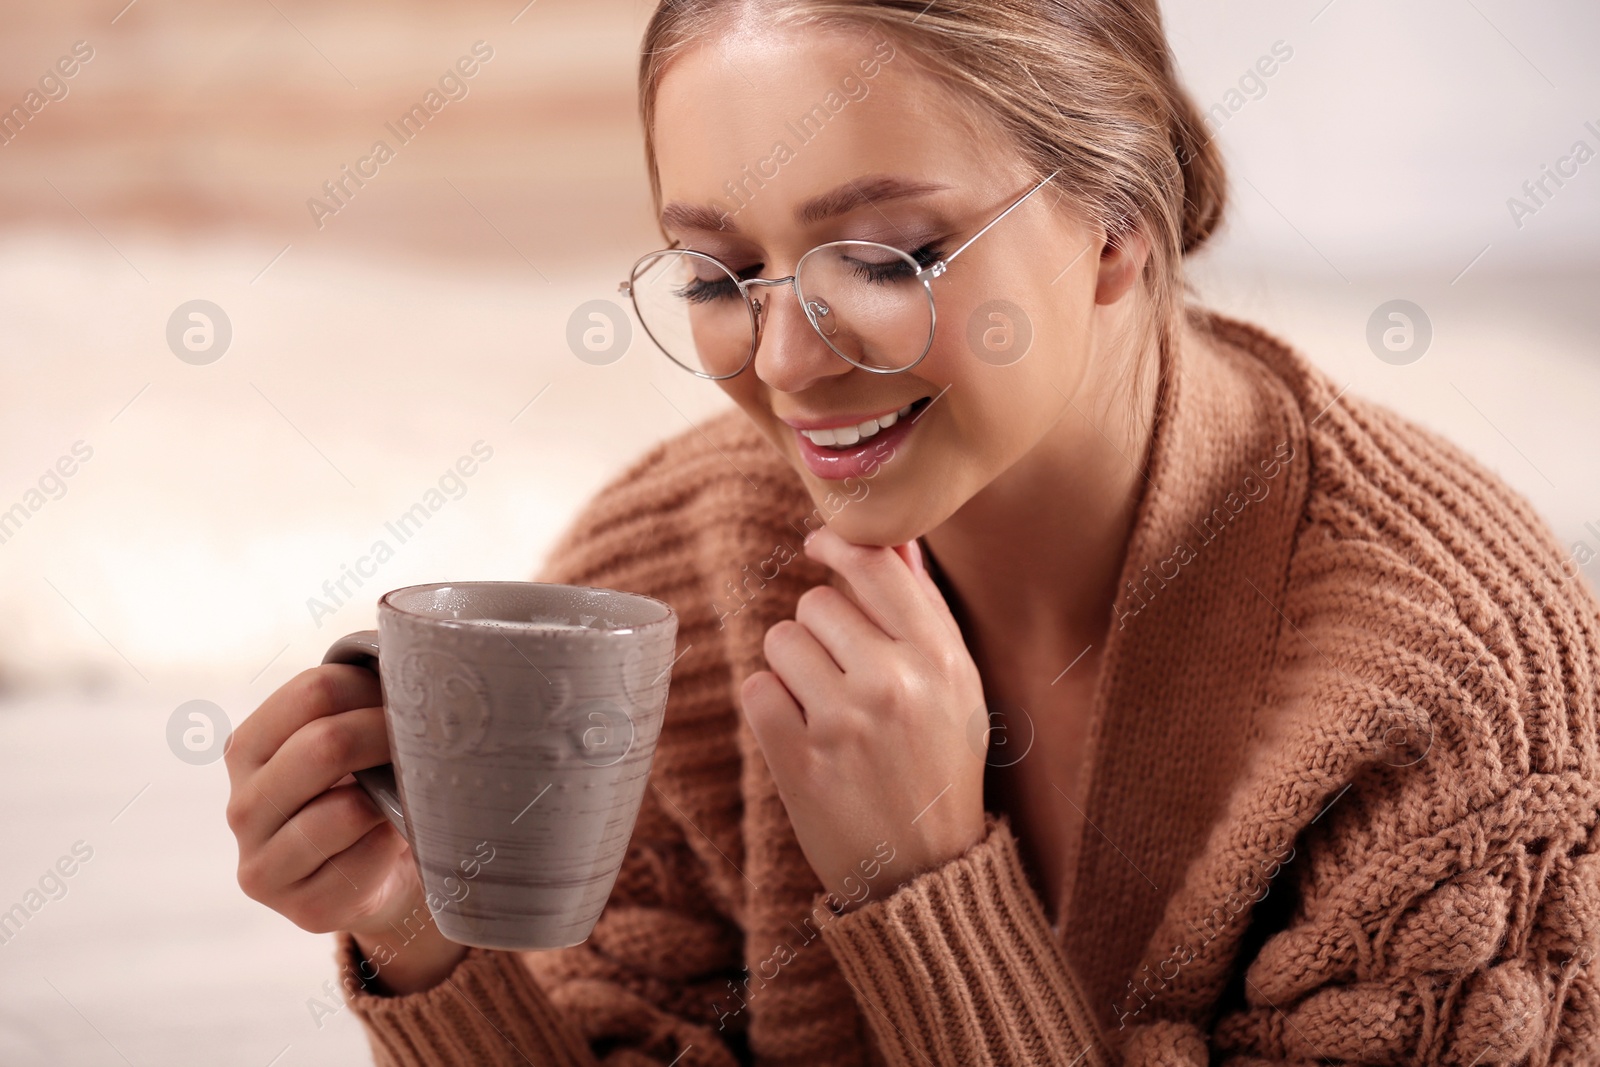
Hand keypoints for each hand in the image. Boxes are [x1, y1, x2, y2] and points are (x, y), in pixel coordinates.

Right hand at [224, 665, 467, 993]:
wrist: (379, 878)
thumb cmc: (368, 788)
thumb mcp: (350, 737)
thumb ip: (360, 697)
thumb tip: (420, 651)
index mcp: (248, 748)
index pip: (314, 691)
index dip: (374, 686)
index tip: (412, 695)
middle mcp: (242, 805)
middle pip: (325, 745)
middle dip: (391, 734)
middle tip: (433, 736)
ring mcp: (263, 863)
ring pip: (345, 809)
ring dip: (395, 796)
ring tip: (415, 788)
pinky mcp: (302, 908)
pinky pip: (364, 862)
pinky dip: (394, 844)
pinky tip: (400, 837)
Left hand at [740, 525, 987, 911]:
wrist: (924, 871)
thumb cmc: (940, 765)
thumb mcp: (957, 687)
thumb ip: (925, 612)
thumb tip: (896, 540)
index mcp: (941, 658)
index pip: (875, 565)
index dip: (838, 544)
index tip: (821, 546)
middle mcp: (893, 683)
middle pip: (816, 602)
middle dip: (821, 629)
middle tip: (844, 676)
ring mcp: (843, 723)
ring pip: (780, 641)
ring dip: (792, 668)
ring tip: (826, 709)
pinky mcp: (799, 760)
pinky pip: (755, 689)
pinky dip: (770, 706)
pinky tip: (801, 734)